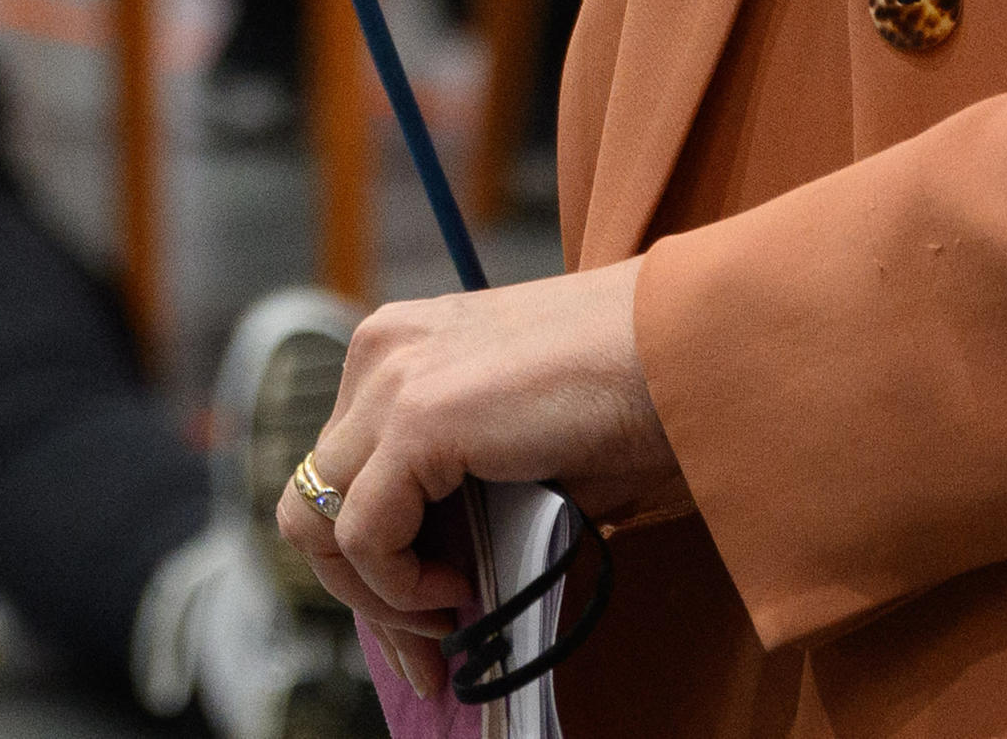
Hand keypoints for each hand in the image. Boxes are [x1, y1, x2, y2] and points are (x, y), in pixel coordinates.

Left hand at [272, 265, 681, 638]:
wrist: (691, 353)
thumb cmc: (634, 400)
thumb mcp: (521, 451)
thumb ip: (463, 499)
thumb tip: (438, 584)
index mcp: (403, 347)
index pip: (340, 473)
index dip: (369, 563)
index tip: (421, 625)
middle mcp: (380, 351)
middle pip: (316, 499)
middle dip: (364, 594)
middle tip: (425, 658)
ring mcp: (390, 378)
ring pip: (316, 521)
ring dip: (376, 596)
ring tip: (448, 619)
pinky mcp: (416, 417)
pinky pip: (360, 535)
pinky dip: (400, 584)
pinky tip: (463, 587)